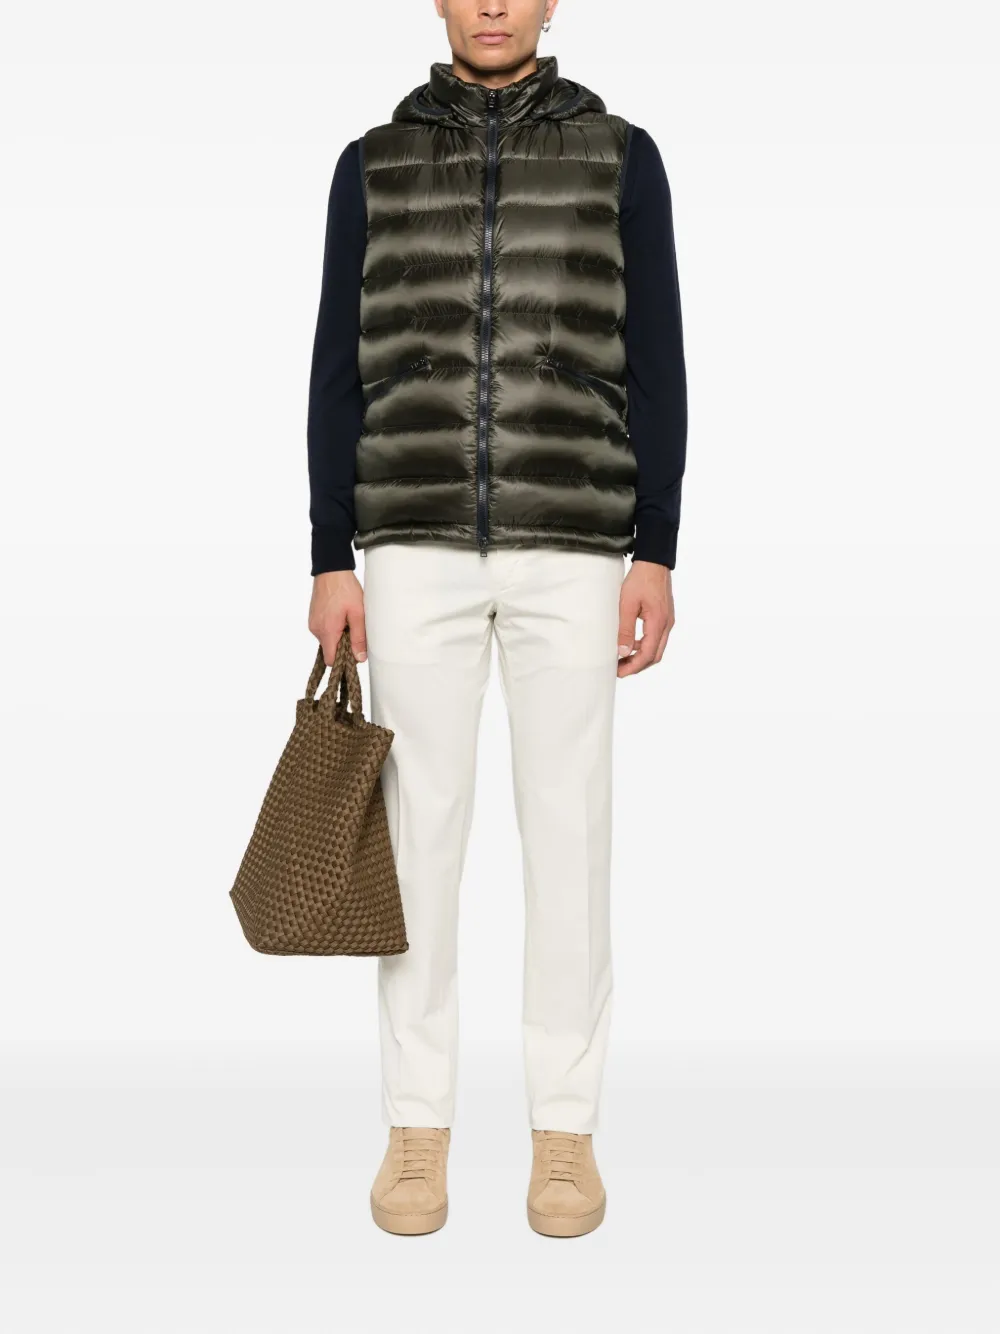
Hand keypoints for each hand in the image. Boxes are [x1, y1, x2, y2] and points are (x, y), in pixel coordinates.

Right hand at [308, 570, 366, 665]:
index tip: (354, 650)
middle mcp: (316, 629)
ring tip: (348, 618)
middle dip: (343, 644)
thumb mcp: (358, 614)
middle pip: (330, 649)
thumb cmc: (345, 588)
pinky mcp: (313, 617)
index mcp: (326, 631)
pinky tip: (341, 614)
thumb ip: (359, 638)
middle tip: (354, 627)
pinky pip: (324, 630)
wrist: (331, 569)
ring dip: (339, 634)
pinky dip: (333, 627)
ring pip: (328, 639)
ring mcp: (313, 623)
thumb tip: (360, 658)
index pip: (331, 660)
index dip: (343, 659)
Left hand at [617, 560, 674, 677]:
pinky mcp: (665, 617)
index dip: (633, 667)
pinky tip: (631, 643)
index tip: (618, 672)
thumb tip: (623, 652)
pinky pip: (656, 638)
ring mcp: (668, 621)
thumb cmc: (640, 579)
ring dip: (640, 656)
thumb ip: (625, 629)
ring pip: (656, 648)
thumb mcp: (627, 604)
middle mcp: (667, 625)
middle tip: (619, 669)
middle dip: (637, 666)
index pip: (648, 655)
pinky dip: (644, 645)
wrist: (654, 562)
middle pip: (655, 656)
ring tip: (622, 658)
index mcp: (658, 623)